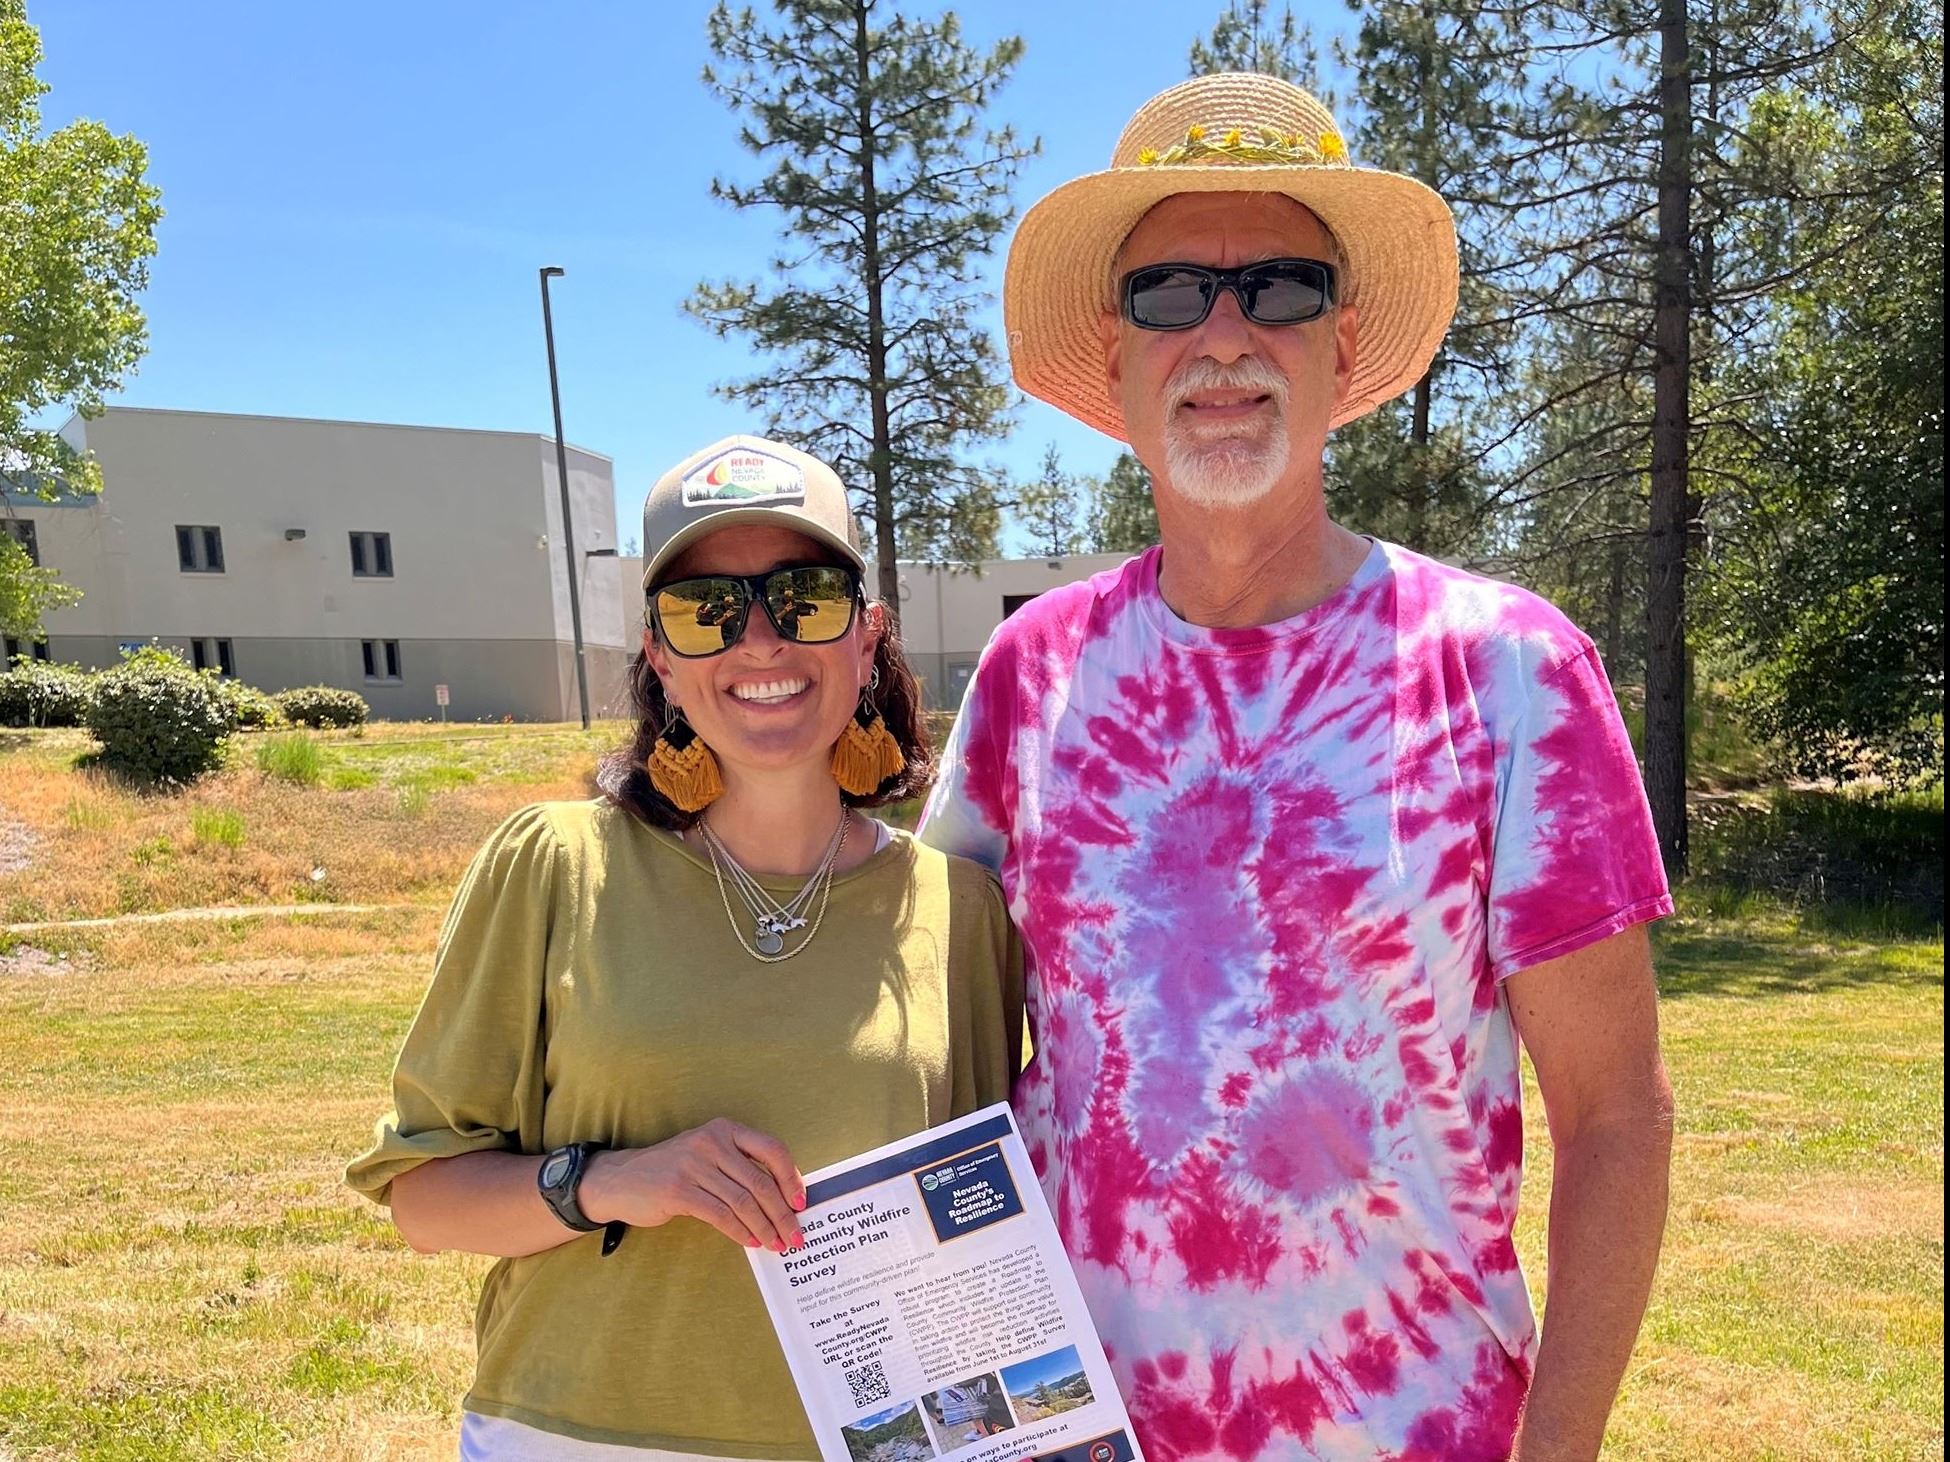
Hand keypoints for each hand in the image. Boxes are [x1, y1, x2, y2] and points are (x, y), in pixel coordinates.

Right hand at [579, 1119, 805, 1252]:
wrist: (622, 1179)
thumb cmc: (674, 1170)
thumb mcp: (708, 1155)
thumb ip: (739, 1167)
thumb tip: (781, 1198)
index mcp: (725, 1130)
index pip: (771, 1149)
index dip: (791, 1177)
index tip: (801, 1203)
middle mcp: (712, 1142)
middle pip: (760, 1181)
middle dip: (782, 1213)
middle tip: (795, 1235)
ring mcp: (694, 1165)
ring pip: (743, 1201)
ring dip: (764, 1227)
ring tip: (776, 1244)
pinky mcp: (679, 1191)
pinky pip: (720, 1215)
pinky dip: (740, 1231)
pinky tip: (751, 1241)